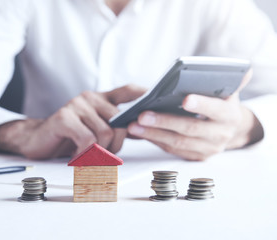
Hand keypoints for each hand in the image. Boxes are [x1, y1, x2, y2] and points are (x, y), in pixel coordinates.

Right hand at [0, 84, 145, 158]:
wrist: (37, 140)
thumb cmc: (69, 137)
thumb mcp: (95, 130)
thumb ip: (114, 126)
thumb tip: (140, 129)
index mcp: (100, 99)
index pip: (128, 91)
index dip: (144, 94)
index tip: (156, 99)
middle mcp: (90, 98)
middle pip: (120, 122)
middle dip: (116, 145)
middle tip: (103, 155)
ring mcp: (76, 105)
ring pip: (105, 133)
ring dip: (100, 153)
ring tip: (88, 157)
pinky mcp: (64, 117)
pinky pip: (88, 140)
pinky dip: (86, 154)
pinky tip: (78, 157)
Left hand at [127, 71, 263, 160]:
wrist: (230, 129)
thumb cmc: (222, 104)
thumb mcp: (229, 91)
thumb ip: (232, 81)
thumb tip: (244, 70)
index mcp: (228, 115)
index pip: (215, 109)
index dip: (201, 105)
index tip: (185, 99)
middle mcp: (219, 135)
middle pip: (189, 129)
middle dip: (164, 122)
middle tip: (142, 114)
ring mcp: (207, 149)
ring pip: (177, 143)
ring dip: (153, 134)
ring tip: (133, 124)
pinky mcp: (195, 157)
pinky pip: (172, 150)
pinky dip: (155, 140)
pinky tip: (140, 132)